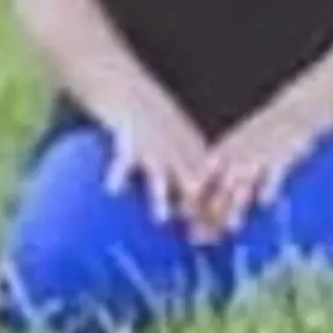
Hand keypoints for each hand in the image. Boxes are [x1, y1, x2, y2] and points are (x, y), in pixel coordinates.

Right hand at [99, 101, 213, 230]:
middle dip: (195, 214)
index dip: (217, 213)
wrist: (131, 92)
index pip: (212, 189)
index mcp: (196, 155)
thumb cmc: (160, 125)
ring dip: (161, 197)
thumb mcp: (186, 143)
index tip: (219, 239)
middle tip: (196, 240)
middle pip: (190, 189)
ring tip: (161, 218)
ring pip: (160, 177)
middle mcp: (177, 155)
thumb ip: (193, 176)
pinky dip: (118, 176)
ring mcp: (153, 150)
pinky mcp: (129, 145)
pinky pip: (122, 162)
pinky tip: (113, 190)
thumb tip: (201, 211)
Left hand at [187, 98, 329, 241]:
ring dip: (236, 205)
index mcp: (222, 154)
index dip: (192, 202)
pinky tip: (265, 204)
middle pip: (219, 189)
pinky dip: (269, 187)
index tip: (182, 225)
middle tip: (200, 237)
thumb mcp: (236, 149)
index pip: (201, 181)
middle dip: (209, 213)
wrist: (293, 112)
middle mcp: (236, 156)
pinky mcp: (281, 156)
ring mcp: (258, 156)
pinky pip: (274, 173)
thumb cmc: (261, 137)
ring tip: (230, 227)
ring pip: (244, 184)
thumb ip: (222, 178)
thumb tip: (203, 208)